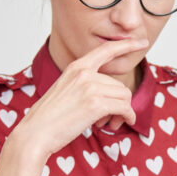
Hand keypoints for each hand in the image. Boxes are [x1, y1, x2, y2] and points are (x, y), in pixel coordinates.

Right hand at [13, 38, 148, 158]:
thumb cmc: (49, 117)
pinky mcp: (96, 104)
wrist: (34, 134)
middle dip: (119, 104)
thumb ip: (85, 84)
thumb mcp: (65, 90)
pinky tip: (115, 125)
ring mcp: (90, 87)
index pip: (106, 50)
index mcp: (76, 67)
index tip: (142, 42)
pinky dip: (126, 118)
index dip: (127, 44)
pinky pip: (125, 108)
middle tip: (106, 119)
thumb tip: (112, 93)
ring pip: (125, 96)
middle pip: (120, 85)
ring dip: (121, 113)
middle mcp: (84, 73)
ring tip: (106, 123)